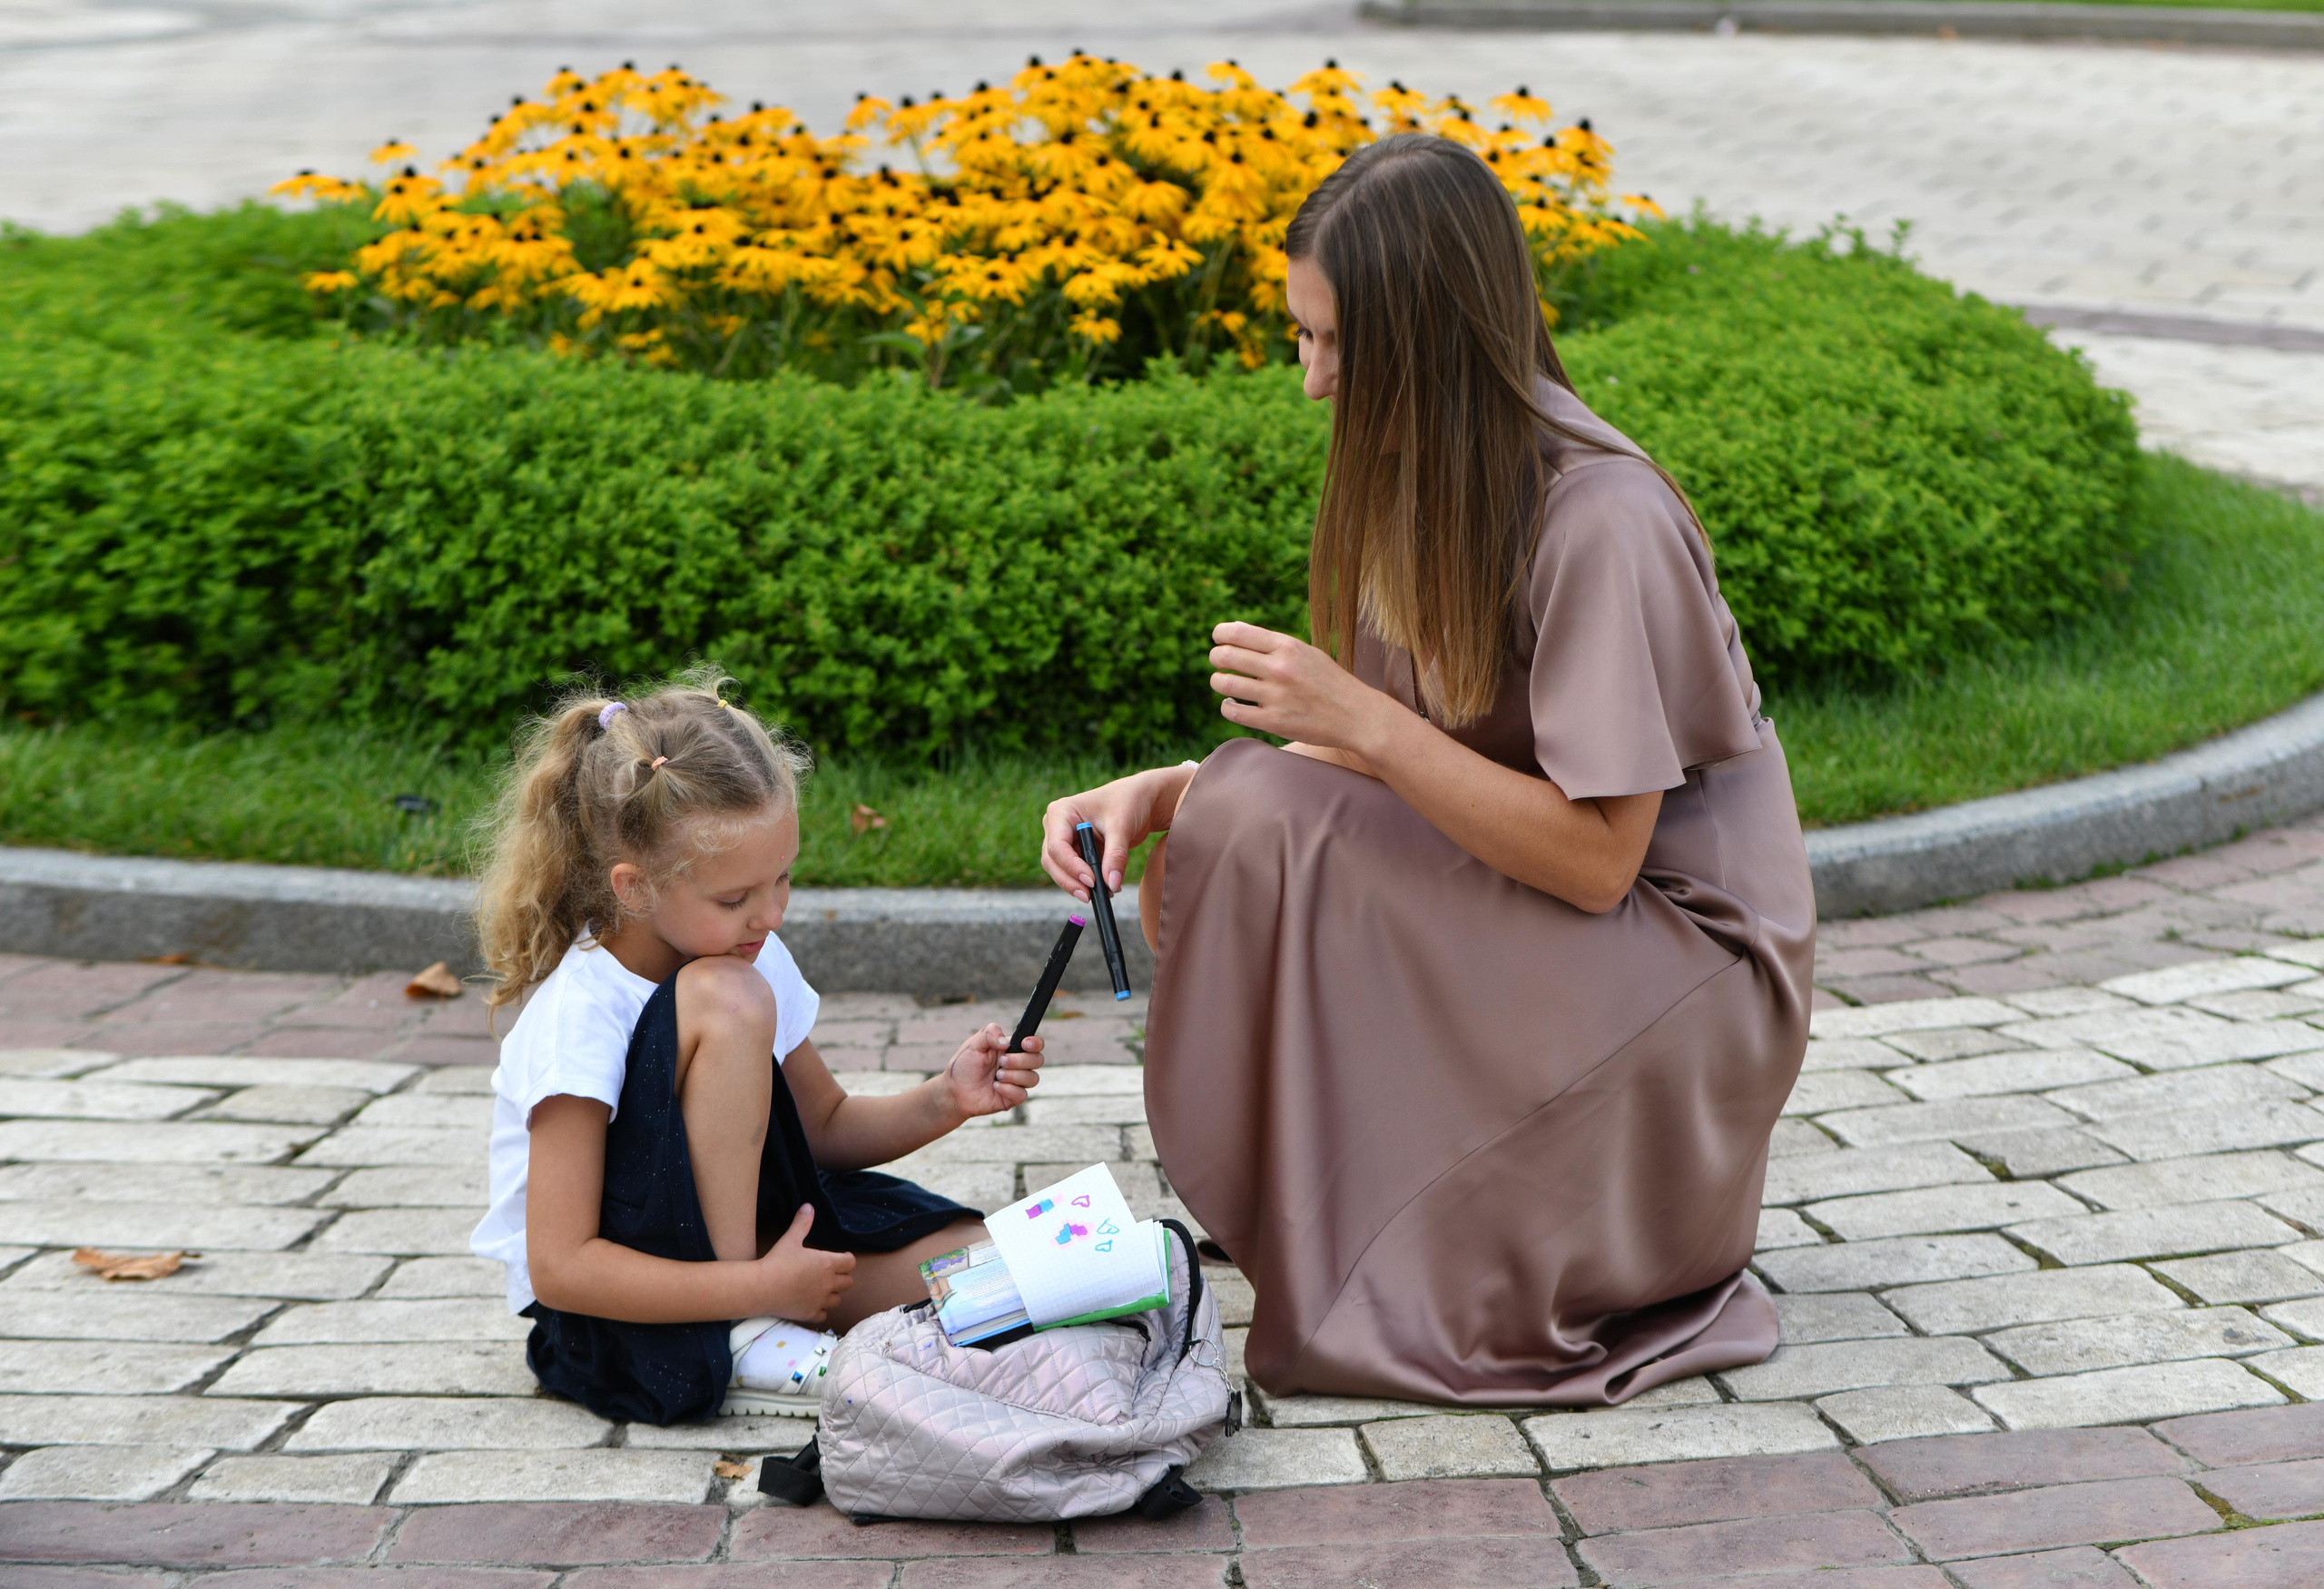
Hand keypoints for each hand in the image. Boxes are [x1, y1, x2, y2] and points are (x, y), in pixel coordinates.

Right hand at [756, 1203, 854, 1322]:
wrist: (762, 1287)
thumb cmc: (778, 1261)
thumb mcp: (790, 1239)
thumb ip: (802, 1223)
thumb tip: (808, 1206)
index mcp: (828, 1264)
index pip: (850, 1262)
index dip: (847, 1259)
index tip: (842, 1258)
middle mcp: (829, 1283)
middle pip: (848, 1282)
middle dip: (842, 1278)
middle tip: (831, 1274)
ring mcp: (821, 1301)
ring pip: (837, 1300)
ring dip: (832, 1294)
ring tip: (822, 1289)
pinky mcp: (810, 1314)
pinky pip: (823, 1315)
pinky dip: (820, 1310)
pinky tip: (812, 1304)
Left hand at [942, 1023, 1042, 1117]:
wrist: (954, 1090)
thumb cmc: (964, 1066)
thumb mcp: (973, 1044)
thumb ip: (990, 1033)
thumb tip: (1007, 1042)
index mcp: (1011, 1049)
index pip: (1035, 1044)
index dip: (1036, 1043)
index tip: (1024, 1044)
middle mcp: (1017, 1065)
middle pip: (1038, 1060)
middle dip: (1020, 1060)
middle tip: (1001, 1062)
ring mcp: (1016, 1082)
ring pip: (1033, 1078)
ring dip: (1014, 1075)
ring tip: (996, 1076)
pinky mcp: (1012, 1098)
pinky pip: (1022, 1094)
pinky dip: (1009, 1089)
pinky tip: (995, 1087)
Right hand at [1040, 765, 1190, 900]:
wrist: (1141, 800)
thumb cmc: (1128, 802)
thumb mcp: (1122, 827)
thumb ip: (1115, 856)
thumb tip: (1111, 884)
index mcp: (1061, 812)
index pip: (1057, 846)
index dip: (1071, 867)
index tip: (1091, 881)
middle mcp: (1057, 826)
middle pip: (1052, 861)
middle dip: (1070, 880)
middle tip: (1089, 896)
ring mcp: (1064, 839)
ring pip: (1060, 870)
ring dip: (1078, 884)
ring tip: (1104, 892)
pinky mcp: (1075, 851)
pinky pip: (1074, 871)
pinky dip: (1086, 882)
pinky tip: (1105, 888)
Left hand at [1209, 622, 1397, 752]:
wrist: (1357, 716)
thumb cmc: (1329, 682)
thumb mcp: (1307, 653)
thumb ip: (1274, 645)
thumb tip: (1234, 632)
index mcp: (1288, 646)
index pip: (1238, 632)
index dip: (1220, 634)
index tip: (1217, 638)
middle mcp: (1280, 668)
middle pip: (1226, 656)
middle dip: (1216, 657)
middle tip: (1218, 661)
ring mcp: (1276, 696)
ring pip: (1224, 683)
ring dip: (1218, 681)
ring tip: (1223, 682)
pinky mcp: (1274, 722)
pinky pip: (1233, 710)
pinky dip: (1226, 705)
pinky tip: (1231, 703)